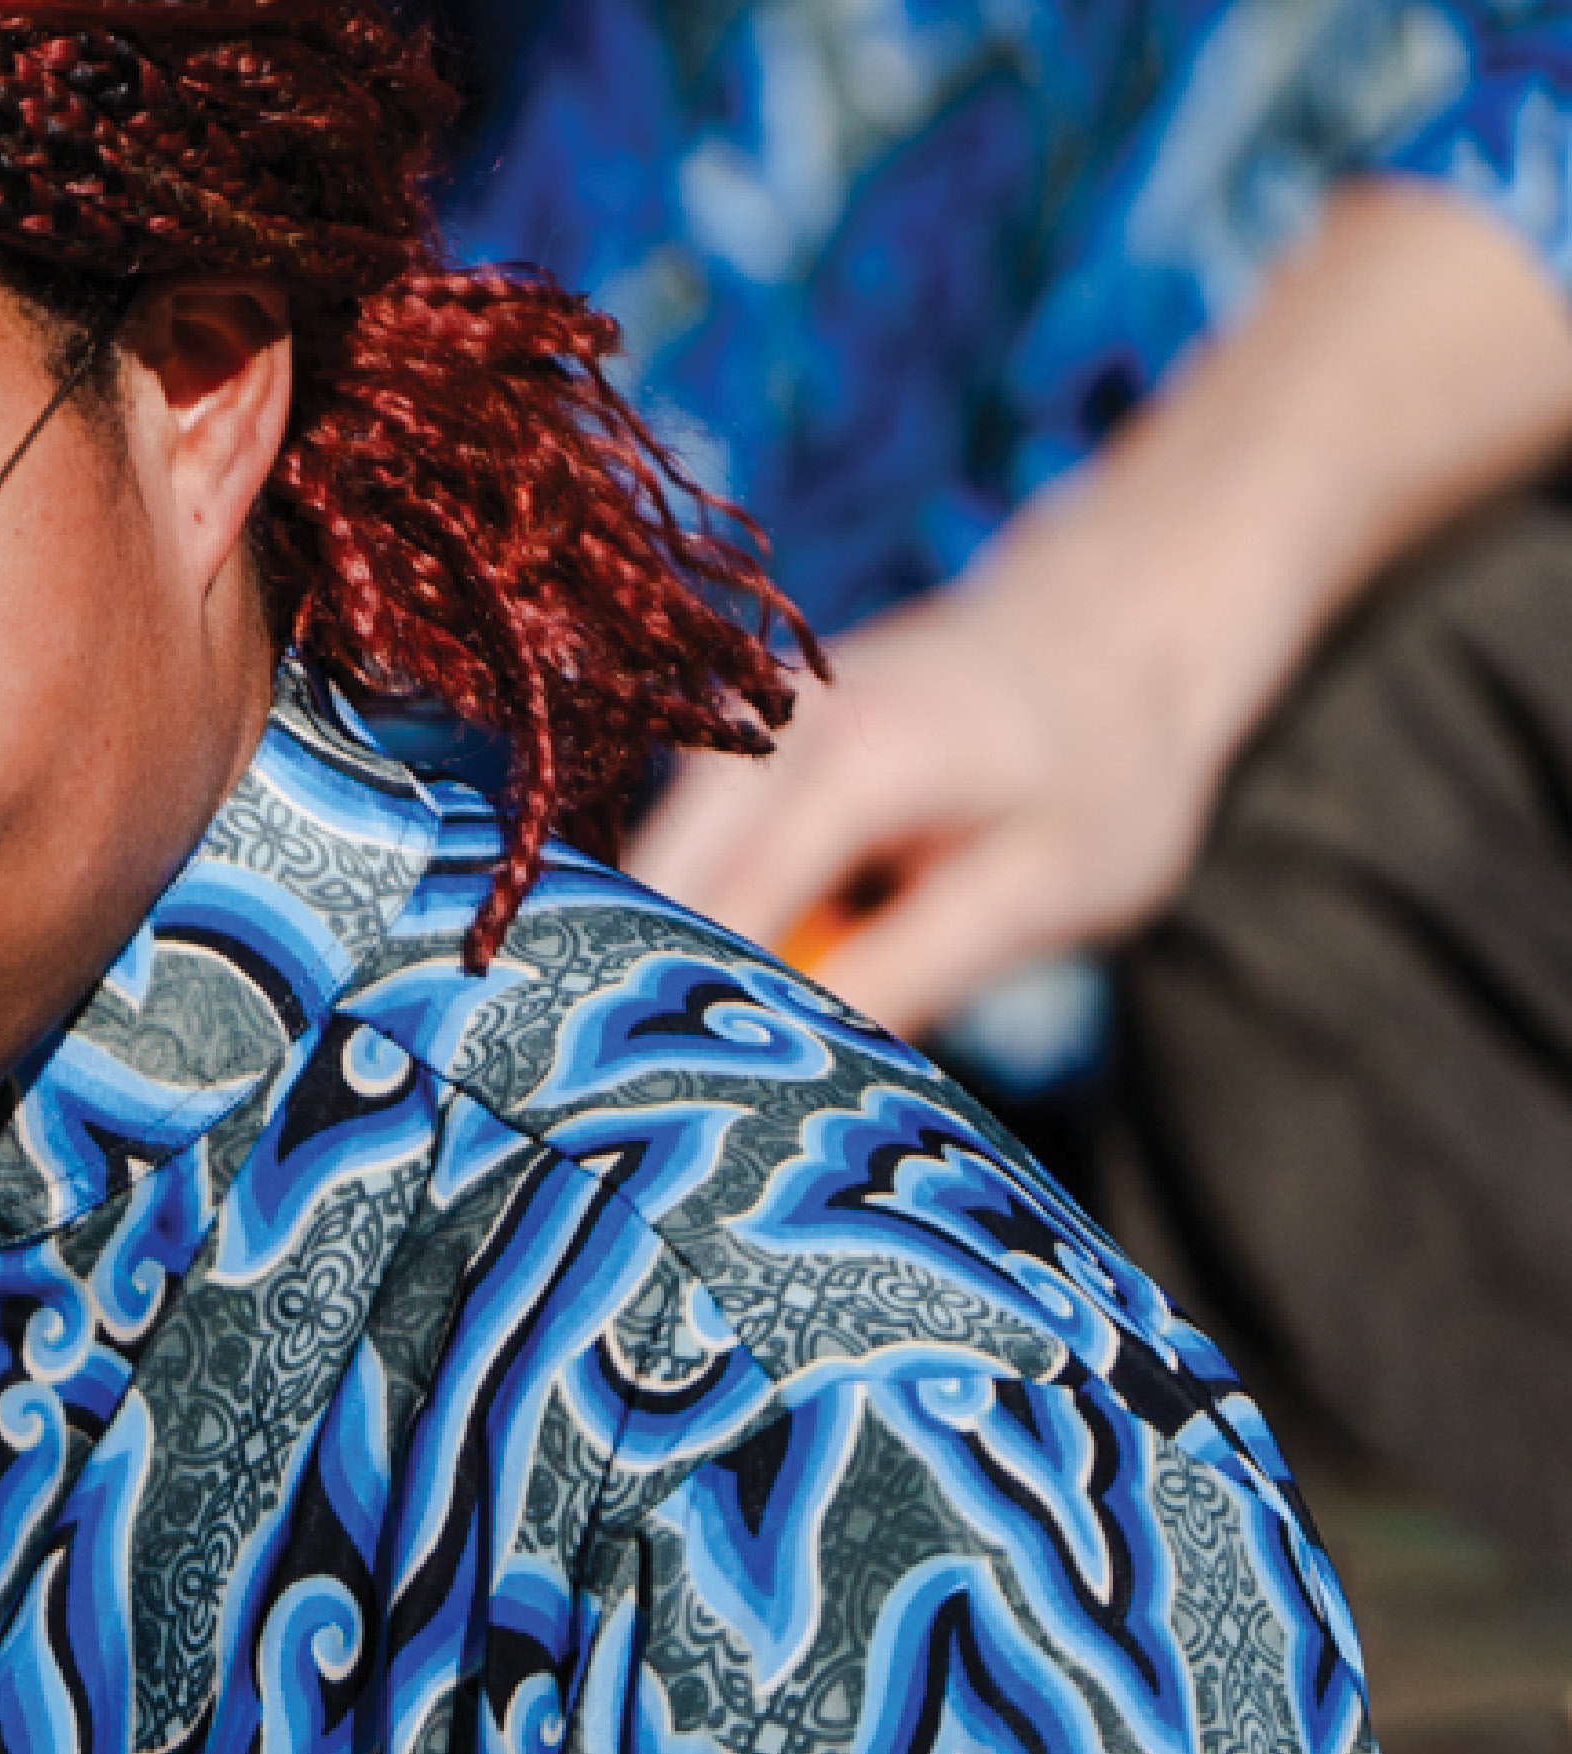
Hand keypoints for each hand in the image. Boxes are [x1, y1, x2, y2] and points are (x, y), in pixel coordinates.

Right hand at [632, 173, 1571, 1032]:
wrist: (1111, 631)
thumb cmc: (1105, 770)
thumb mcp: (1040, 895)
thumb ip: (906, 978)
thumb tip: (785, 1072)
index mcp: (842, 763)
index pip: (711, 919)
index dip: (684, 1024)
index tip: (673, 1122)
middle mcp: (754, 733)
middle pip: (643, 896)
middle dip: (656, 995)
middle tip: (693, 1102)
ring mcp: (727, 733)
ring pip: (647, 881)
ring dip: (679, 960)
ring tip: (741, 1037)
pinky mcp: (725, 752)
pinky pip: (677, 861)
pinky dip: (705, 924)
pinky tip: (770, 962)